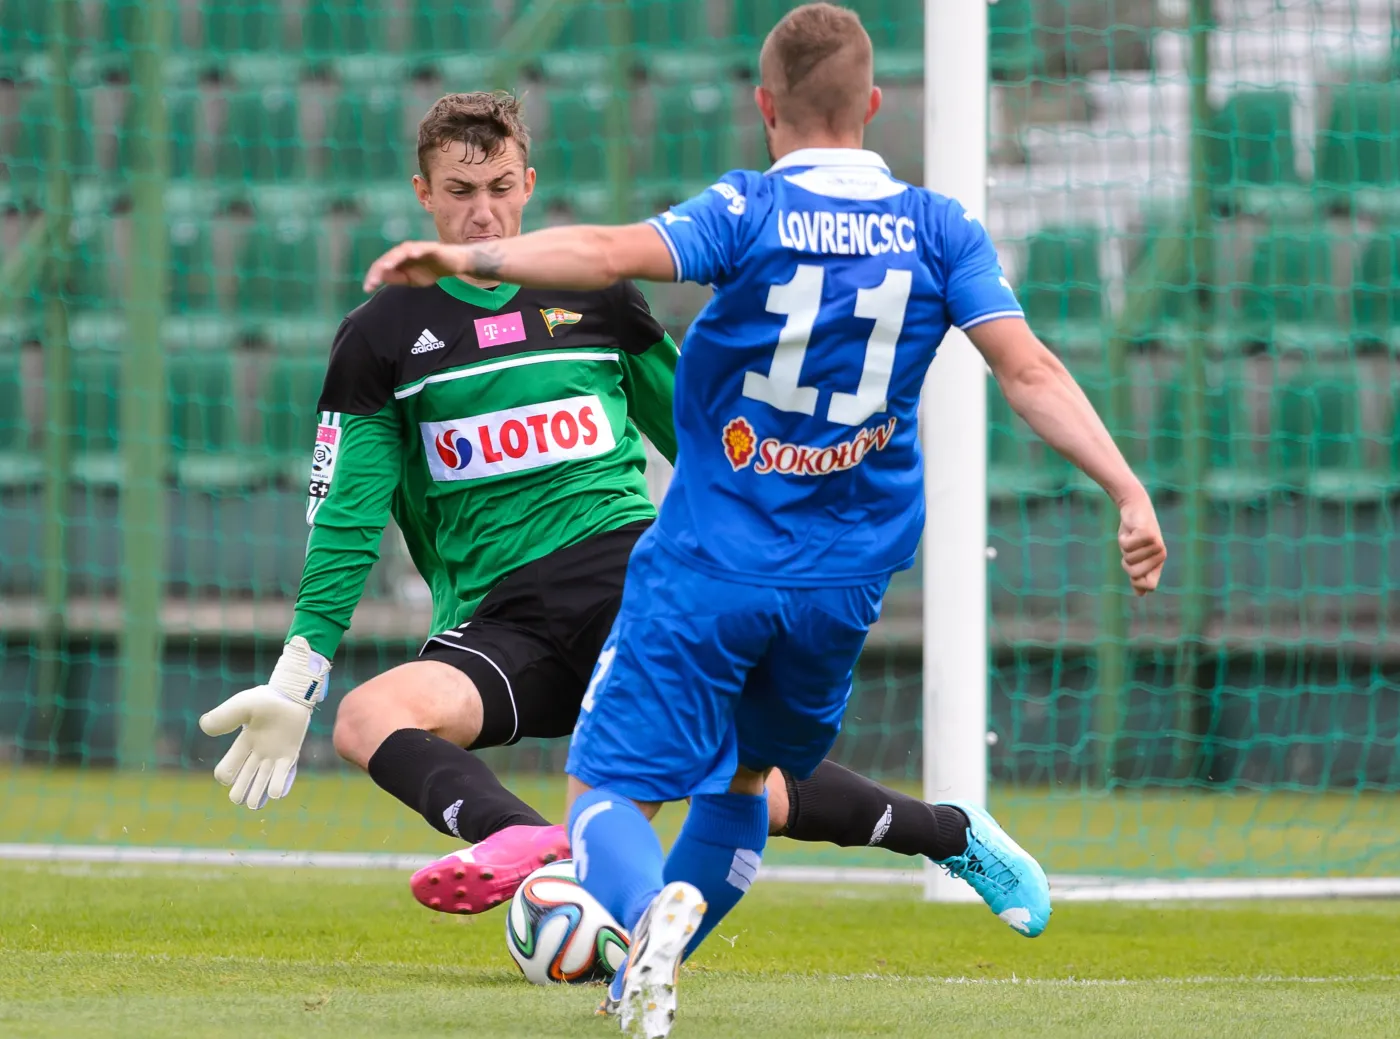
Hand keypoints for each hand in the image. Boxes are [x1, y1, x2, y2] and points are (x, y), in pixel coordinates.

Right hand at [199, 637, 329, 809]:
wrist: (292, 694)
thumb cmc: (266, 699)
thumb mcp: (241, 706)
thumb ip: (224, 716)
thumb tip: (205, 727)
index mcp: (242, 744)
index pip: (228, 767)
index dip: (225, 774)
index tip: (226, 776)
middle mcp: (256, 753)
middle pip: (244, 779)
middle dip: (240, 791)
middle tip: (239, 799)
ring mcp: (273, 755)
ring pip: (262, 781)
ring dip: (257, 794)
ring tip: (254, 805)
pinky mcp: (290, 755)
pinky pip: (284, 775)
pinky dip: (279, 786)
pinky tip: (275, 794)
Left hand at [362, 241, 476, 290]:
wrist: (453, 263)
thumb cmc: (431, 270)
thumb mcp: (411, 279)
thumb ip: (397, 278)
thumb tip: (382, 278)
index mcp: (398, 260)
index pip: (382, 266)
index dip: (374, 276)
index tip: (367, 289)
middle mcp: (404, 251)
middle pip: (388, 258)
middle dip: (379, 270)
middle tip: (372, 282)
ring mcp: (417, 248)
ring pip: (402, 252)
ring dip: (393, 258)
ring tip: (386, 267)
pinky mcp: (431, 247)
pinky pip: (422, 248)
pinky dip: (417, 250)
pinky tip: (412, 254)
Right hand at [1117, 494, 1166, 595]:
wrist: (1135, 508)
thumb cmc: (1134, 534)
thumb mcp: (1134, 557)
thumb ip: (1138, 574)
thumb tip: (1141, 595)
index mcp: (1159, 563)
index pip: (1149, 586)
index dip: (1136, 580)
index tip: (1133, 565)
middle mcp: (1161, 555)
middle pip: (1135, 573)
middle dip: (1126, 562)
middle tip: (1131, 548)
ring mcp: (1156, 544)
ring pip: (1129, 558)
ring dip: (1124, 547)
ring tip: (1131, 537)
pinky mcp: (1148, 534)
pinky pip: (1127, 545)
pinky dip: (1124, 538)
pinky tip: (1130, 530)